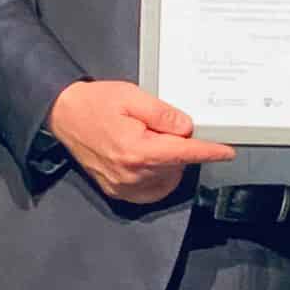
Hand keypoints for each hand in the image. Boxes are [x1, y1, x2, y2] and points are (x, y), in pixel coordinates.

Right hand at [46, 80, 234, 205]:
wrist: (64, 115)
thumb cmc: (95, 104)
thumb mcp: (132, 97)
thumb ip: (163, 114)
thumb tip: (186, 128)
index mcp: (136, 150)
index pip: (184, 153)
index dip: (208, 152)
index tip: (226, 152)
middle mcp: (130, 174)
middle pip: (176, 166)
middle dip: (181, 148)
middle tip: (165, 128)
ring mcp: (123, 186)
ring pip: (166, 180)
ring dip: (170, 163)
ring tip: (152, 141)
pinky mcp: (117, 191)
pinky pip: (151, 192)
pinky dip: (159, 179)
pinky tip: (151, 161)